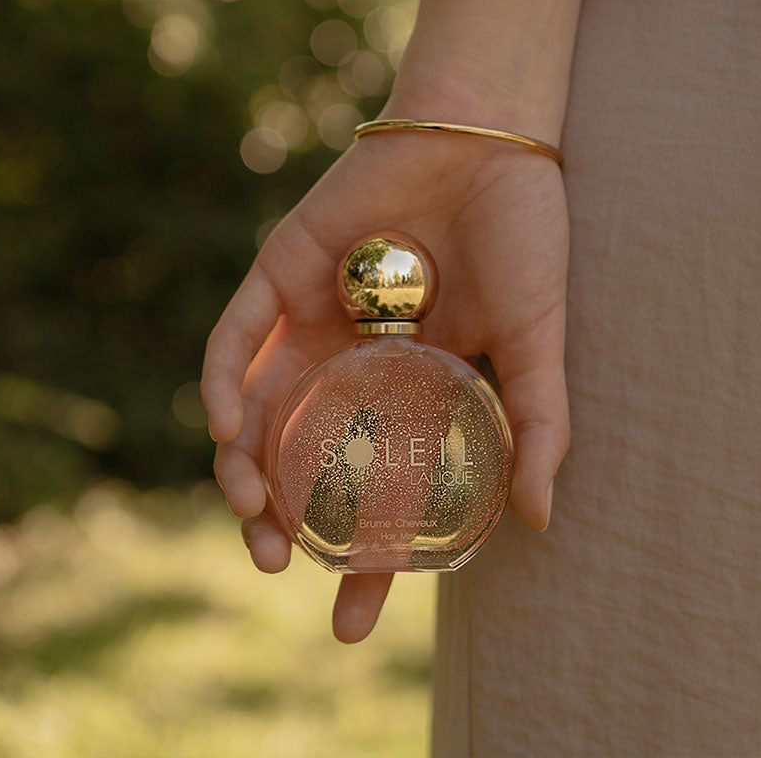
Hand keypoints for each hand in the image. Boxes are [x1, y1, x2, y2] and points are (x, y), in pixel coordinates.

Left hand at [202, 128, 568, 641]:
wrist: (483, 139)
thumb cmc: (520, 235)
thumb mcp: (535, 340)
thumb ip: (537, 423)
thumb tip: (536, 520)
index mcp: (409, 392)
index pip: (377, 490)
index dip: (364, 557)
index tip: (350, 621)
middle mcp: (352, 366)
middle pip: (300, 459)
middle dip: (281, 520)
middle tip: (275, 566)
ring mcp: (311, 322)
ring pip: (255, 410)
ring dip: (239, 467)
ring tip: (252, 514)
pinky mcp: (278, 273)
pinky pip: (236, 339)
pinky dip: (224, 384)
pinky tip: (229, 429)